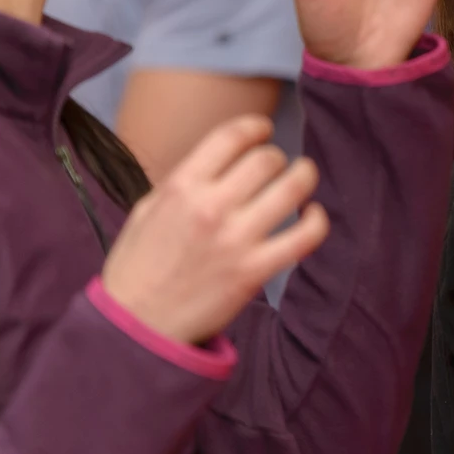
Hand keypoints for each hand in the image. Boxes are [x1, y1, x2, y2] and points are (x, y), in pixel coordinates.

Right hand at [101, 116, 329, 344]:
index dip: (255, 126)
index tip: (264, 130)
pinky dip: (317, 220)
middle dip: (275, 157)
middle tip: (275, 166)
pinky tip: (313, 215)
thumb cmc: (138, 267)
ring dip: (304, 177)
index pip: (231, 136)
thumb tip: (221, 159)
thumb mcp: (148, 210)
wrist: (136, 326)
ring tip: (303, 177)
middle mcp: (211, 208)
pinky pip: (305, 236)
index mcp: (180, 187)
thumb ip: (184, 181)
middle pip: (267, 159)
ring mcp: (236, 239)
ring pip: (292, 188)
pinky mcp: (255, 270)